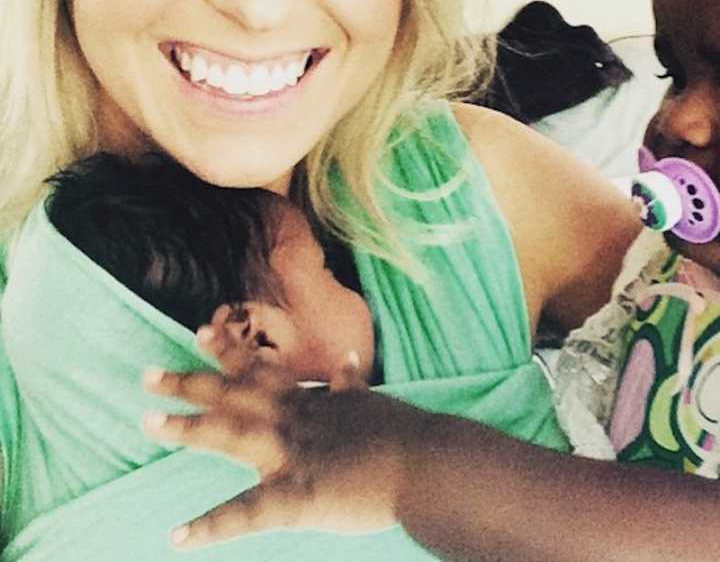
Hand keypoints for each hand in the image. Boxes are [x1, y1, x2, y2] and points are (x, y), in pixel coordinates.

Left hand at [142, 347, 424, 547]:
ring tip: (148, 422)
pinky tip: (177, 537)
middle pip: (233, 396)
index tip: (200, 331)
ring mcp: (290, 456)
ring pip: (230, 436)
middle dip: (190, 383)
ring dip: (187, 428)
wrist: (424, 463)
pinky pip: (247, 513)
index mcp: (309, 402)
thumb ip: (349, 384)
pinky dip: (211, 526)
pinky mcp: (296, 498)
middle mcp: (292, 421)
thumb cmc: (401, 433)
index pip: (260, 369)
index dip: (228, 350)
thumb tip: (346, 360)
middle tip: (147, 374)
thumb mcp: (370, 400)